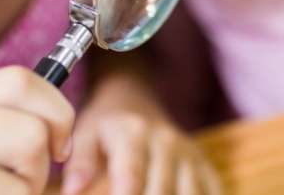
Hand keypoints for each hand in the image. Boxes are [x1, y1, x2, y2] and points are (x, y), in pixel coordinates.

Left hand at [61, 77, 220, 194]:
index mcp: (132, 133)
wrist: (134, 97)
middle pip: (161, 191)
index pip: (130, 176)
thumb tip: (72, 193)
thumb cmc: (105, 124)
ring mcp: (187, 152)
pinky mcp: (202, 162)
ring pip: (189, 193)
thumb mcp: (86, 133)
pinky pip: (211, 190)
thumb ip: (79, 163)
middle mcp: (165, 141)